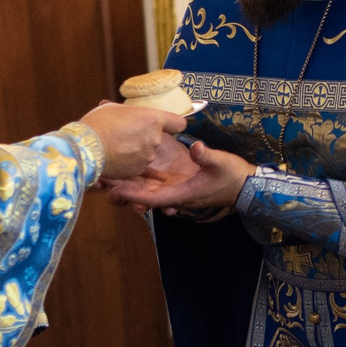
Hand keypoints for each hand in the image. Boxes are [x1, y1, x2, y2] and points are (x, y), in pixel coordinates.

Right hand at [75, 103, 189, 182]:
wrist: (86, 147)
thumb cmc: (98, 123)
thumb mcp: (113, 108)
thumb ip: (128, 113)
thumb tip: (125, 114)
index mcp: (153, 119)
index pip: (178, 123)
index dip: (172, 124)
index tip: (166, 125)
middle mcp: (155, 139)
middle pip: (157, 138)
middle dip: (144, 137)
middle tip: (124, 134)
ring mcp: (147, 157)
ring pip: (146, 153)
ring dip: (135, 151)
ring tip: (115, 146)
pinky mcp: (137, 171)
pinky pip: (136, 166)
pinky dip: (128, 163)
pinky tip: (114, 158)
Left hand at [109, 141, 255, 213]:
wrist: (244, 185)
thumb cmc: (233, 175)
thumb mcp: (221, 163)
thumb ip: (207, 156)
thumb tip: (195, 148)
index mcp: (183, 193)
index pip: (153, 198)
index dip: (133, 196)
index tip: (115, 191)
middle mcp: (175, 195)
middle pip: (144, 197)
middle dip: (123, 192)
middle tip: (101, 183)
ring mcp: (176, 190)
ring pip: (147, 192)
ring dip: (129, 186)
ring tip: (106, 177)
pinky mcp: (177, 185)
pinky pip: (154, 185)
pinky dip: (140, 181)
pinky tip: (126, 172)